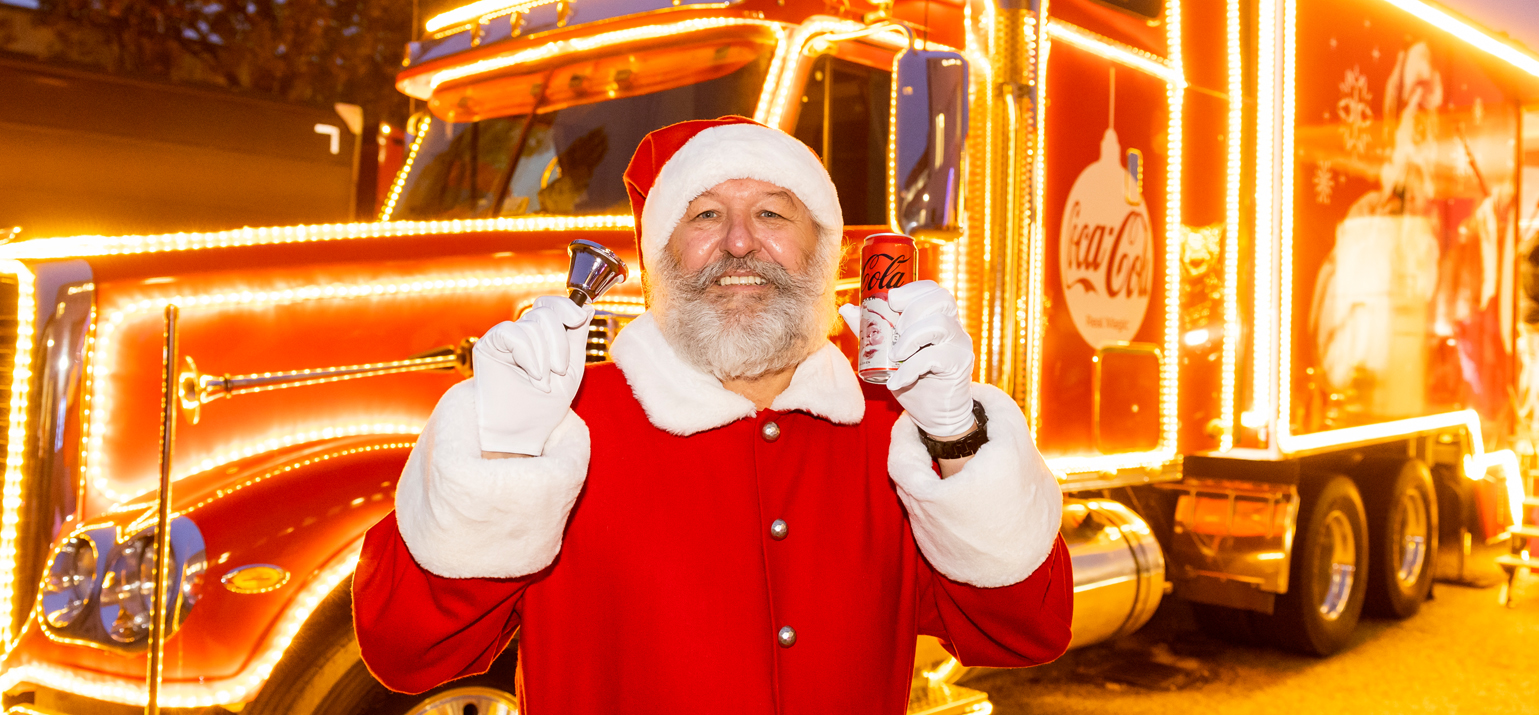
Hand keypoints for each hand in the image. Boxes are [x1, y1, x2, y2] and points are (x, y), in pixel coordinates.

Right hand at [473, 296, 593, 454]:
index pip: (553, 305)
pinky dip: (529, 355)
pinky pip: (512, 333)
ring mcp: (505, 339)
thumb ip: (578, 335)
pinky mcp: (487, 346)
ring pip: (531, 324)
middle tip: (560, 370)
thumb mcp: (573, 366)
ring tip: (542, 382)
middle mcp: (523, 333)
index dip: (567, 306)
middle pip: (545, 312)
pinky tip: (533, 376)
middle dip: (559, 341)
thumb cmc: (546, 403)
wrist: (524, 430)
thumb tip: (587, 305)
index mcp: (542, 335)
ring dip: (544, 357)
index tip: (580, 319)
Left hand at [887, 281, 974, 436]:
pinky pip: (934, 357)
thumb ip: (872, 330)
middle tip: (894, 334)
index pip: (933, 290)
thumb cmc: (914, 380)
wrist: (934, 415)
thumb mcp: (888, 353)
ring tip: (894, 357)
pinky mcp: (959, 364)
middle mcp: (953, 326)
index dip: (912, 290)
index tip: (892, 301)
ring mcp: (959, 344)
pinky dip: (910, 368)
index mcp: (938, 317)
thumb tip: (847, 309)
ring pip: (939, 324)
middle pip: (939, 300)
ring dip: (909, 339)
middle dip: (910, 311)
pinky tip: (898, 381)